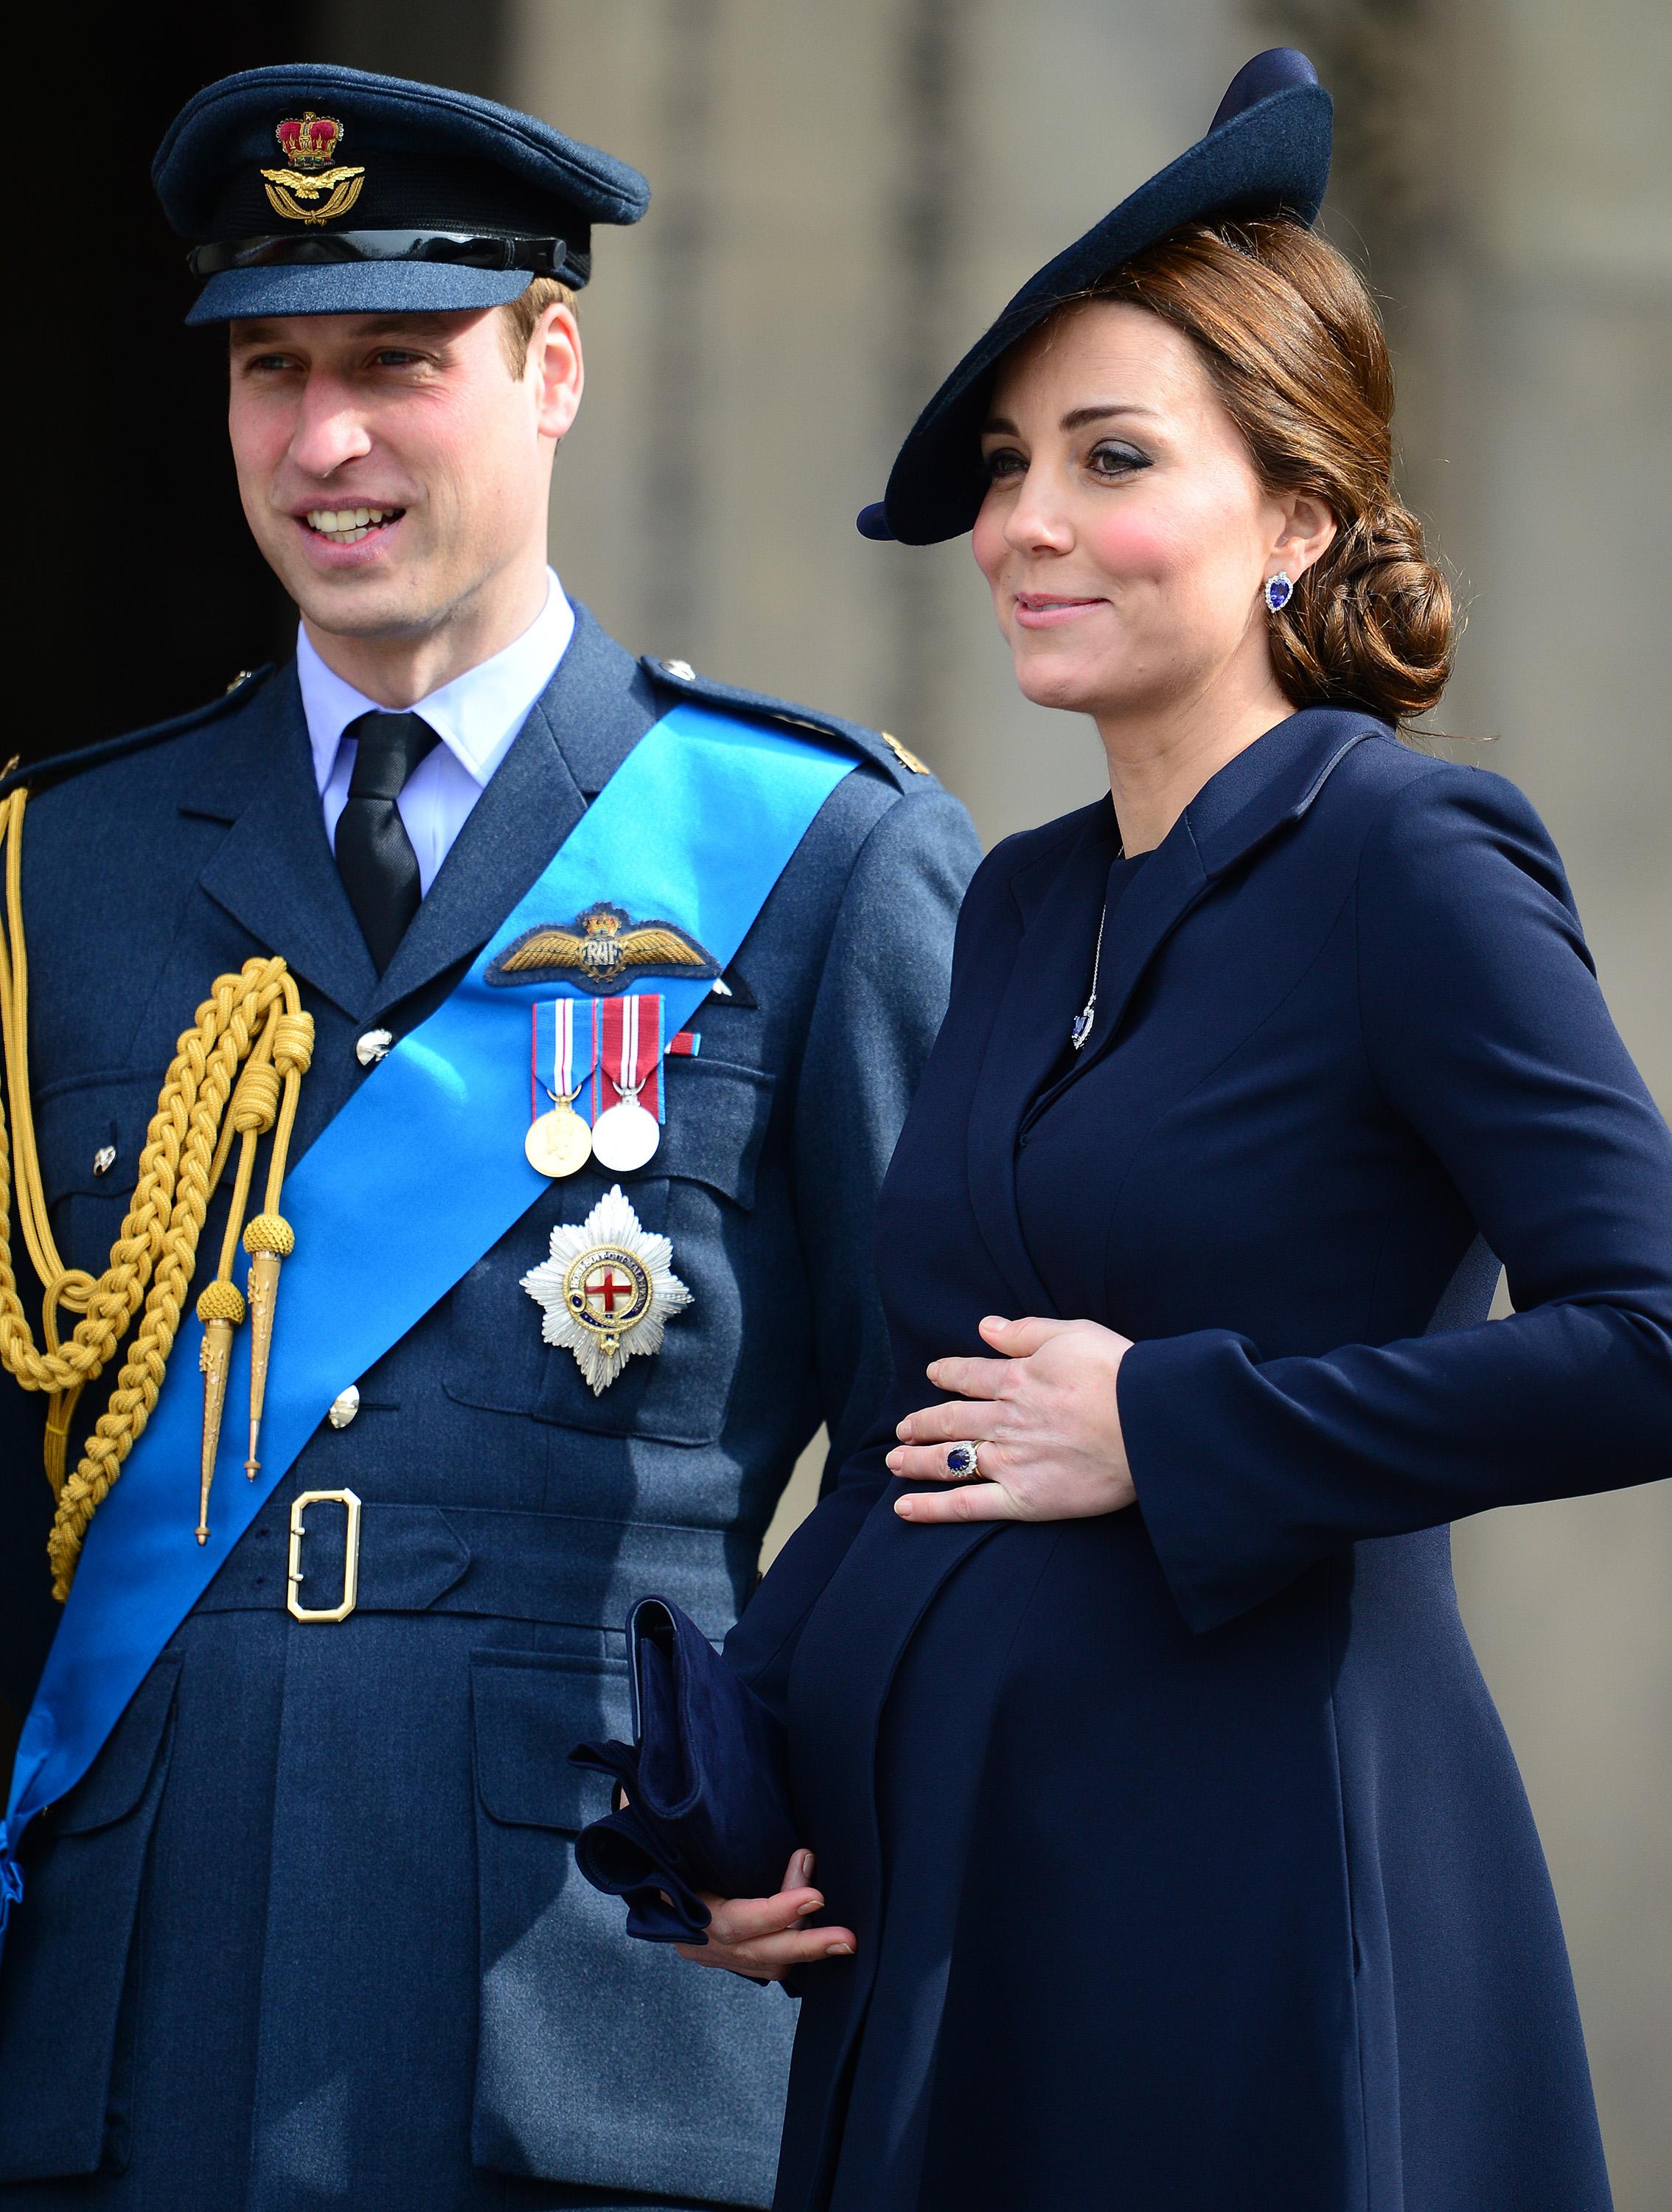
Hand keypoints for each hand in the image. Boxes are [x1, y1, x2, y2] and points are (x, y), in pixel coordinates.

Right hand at [673, 1850, 856, 1981]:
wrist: (641, 1869)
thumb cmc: (663, 1847)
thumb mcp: (677, 1839)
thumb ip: (714, 1840)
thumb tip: (799, 1852)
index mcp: (683, 1914)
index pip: (736, 1923)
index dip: (778, 1912)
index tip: (816, 1896)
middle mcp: (699, 1943)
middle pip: (761, 1954)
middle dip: (807, 1945)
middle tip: (847, 1939)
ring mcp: (714, 1956)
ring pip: (770, 1965)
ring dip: (804, 1943)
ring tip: (834, 1924)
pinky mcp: (729, 1959)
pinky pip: (769, 1965)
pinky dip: (794, 1949)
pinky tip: (816, 1932)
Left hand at [886, 1314, 1135, 1524]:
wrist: (1149, 1422)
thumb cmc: (1120, 1374)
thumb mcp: (1073, 1333)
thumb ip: (1025, 1331)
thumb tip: (985, 1326)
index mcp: (1015, 1379)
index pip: (968, 1375)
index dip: (947, 1373)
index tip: (933, 1374)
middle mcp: (1004, 1420)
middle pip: (951, 1419)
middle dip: (922, 1422)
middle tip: (903, 1427)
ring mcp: (1010, 1460)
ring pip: (949, 1459)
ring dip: (916, 1460)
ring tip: (895, 1461)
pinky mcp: (1023, 1499)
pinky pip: (967, 1505)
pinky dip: (933, 1508)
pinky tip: (904, 1508)